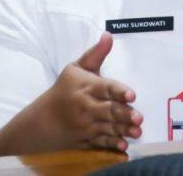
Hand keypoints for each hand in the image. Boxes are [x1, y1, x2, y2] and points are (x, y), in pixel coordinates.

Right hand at [0, 32, 141, 156]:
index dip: (119, 91)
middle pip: (108, 110)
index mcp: (86, 87)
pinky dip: (112, 146)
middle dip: (124, 114)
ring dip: (123, 131)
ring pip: (108, 128)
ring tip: (137, 132)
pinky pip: (101, 143)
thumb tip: (109, 34)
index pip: (105, 88)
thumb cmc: (65, 89)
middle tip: (139, 117)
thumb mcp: (76, 68)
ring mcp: (86, 125)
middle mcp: (86, 106)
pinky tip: (123, 147)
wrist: (44, 120)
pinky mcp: (86, 139)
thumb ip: (96, 54)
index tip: (131, 95)